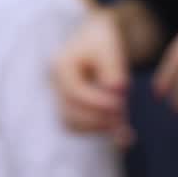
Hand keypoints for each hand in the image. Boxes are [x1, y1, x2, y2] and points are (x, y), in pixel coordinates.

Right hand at [52, 8, 131, 142]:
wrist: (93, 42)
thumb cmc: (102, 41)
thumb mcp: (110, 46)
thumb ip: (113, 67)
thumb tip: (117, 89)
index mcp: (60, 65)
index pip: (74, 91)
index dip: (96, 102)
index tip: (119, 105)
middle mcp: (53, 84)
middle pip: (68, 112)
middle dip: (96, 119)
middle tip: (123, 121)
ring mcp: (57, 99)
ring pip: (70, 124)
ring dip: (96, 129)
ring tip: (124, 130)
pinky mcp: (66, 109)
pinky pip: (77, 127)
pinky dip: (97, 131)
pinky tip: (120, 135)